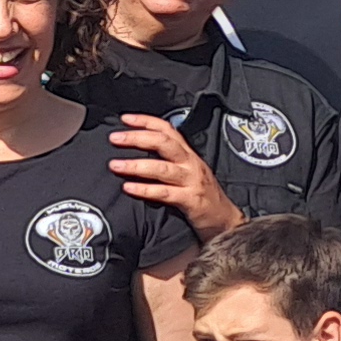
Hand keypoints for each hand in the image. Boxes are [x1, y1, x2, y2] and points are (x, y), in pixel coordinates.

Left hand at [108, 113, 241, 237]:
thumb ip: (168, 161)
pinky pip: (165, 193)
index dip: (146, 121)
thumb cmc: (202, 197)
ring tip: (115, 165)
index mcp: (188, 154)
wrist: (225, 221)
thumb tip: (139, 152)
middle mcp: (191, 163)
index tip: (125, 119)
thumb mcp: (188, 172)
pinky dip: (145, 189)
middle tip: (115, 138)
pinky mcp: (191, 200)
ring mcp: (192, 181)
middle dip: (137, 138)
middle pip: (164, 143)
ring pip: (162, 168)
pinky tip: (129, 187)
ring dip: (136, 165)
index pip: (168, 129)